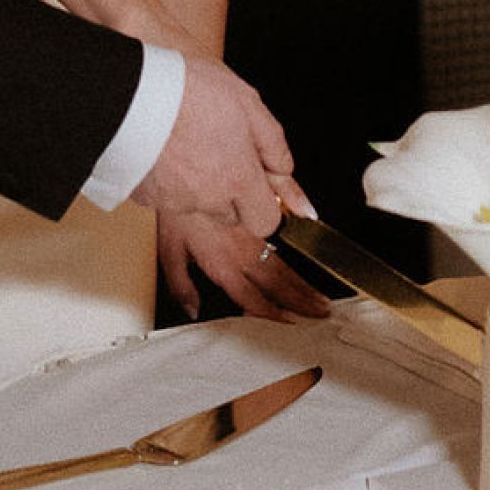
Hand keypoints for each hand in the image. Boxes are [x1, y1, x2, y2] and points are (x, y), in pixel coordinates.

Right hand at [135, 55, 316, 241]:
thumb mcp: (247, 103)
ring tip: (187, 143)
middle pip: (231, 214)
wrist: (130, 91)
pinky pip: (167, 196)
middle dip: (232, 191)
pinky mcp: (145, 198)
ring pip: (198, 204)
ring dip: (199, 184)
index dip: (264, 204)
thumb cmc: (188, 90)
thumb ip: (274, 145)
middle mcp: (208, 199)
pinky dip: (169, 180)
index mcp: (238, 179)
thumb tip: (287, 176)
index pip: (266, 223)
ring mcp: (174, 201)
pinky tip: (164, 149)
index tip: (258, 185)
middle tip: (219, 152)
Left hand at [155, 209, 330, 323]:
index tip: (289, 323)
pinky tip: (309, 265)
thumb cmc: (176, 208)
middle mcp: (243, 250)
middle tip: (322, 313)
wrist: (186, 165)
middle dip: (301, 301)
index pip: (251, 297)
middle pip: (277, 282)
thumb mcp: (167, 250)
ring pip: (284, 263)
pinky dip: (300, 256)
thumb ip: (180, 285)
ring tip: (322, 298)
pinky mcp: (259, 214)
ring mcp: (253, 232)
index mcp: (222, 264)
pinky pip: (284, 240)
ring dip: (305, 283)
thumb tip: (192, 310)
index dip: (271, 314)